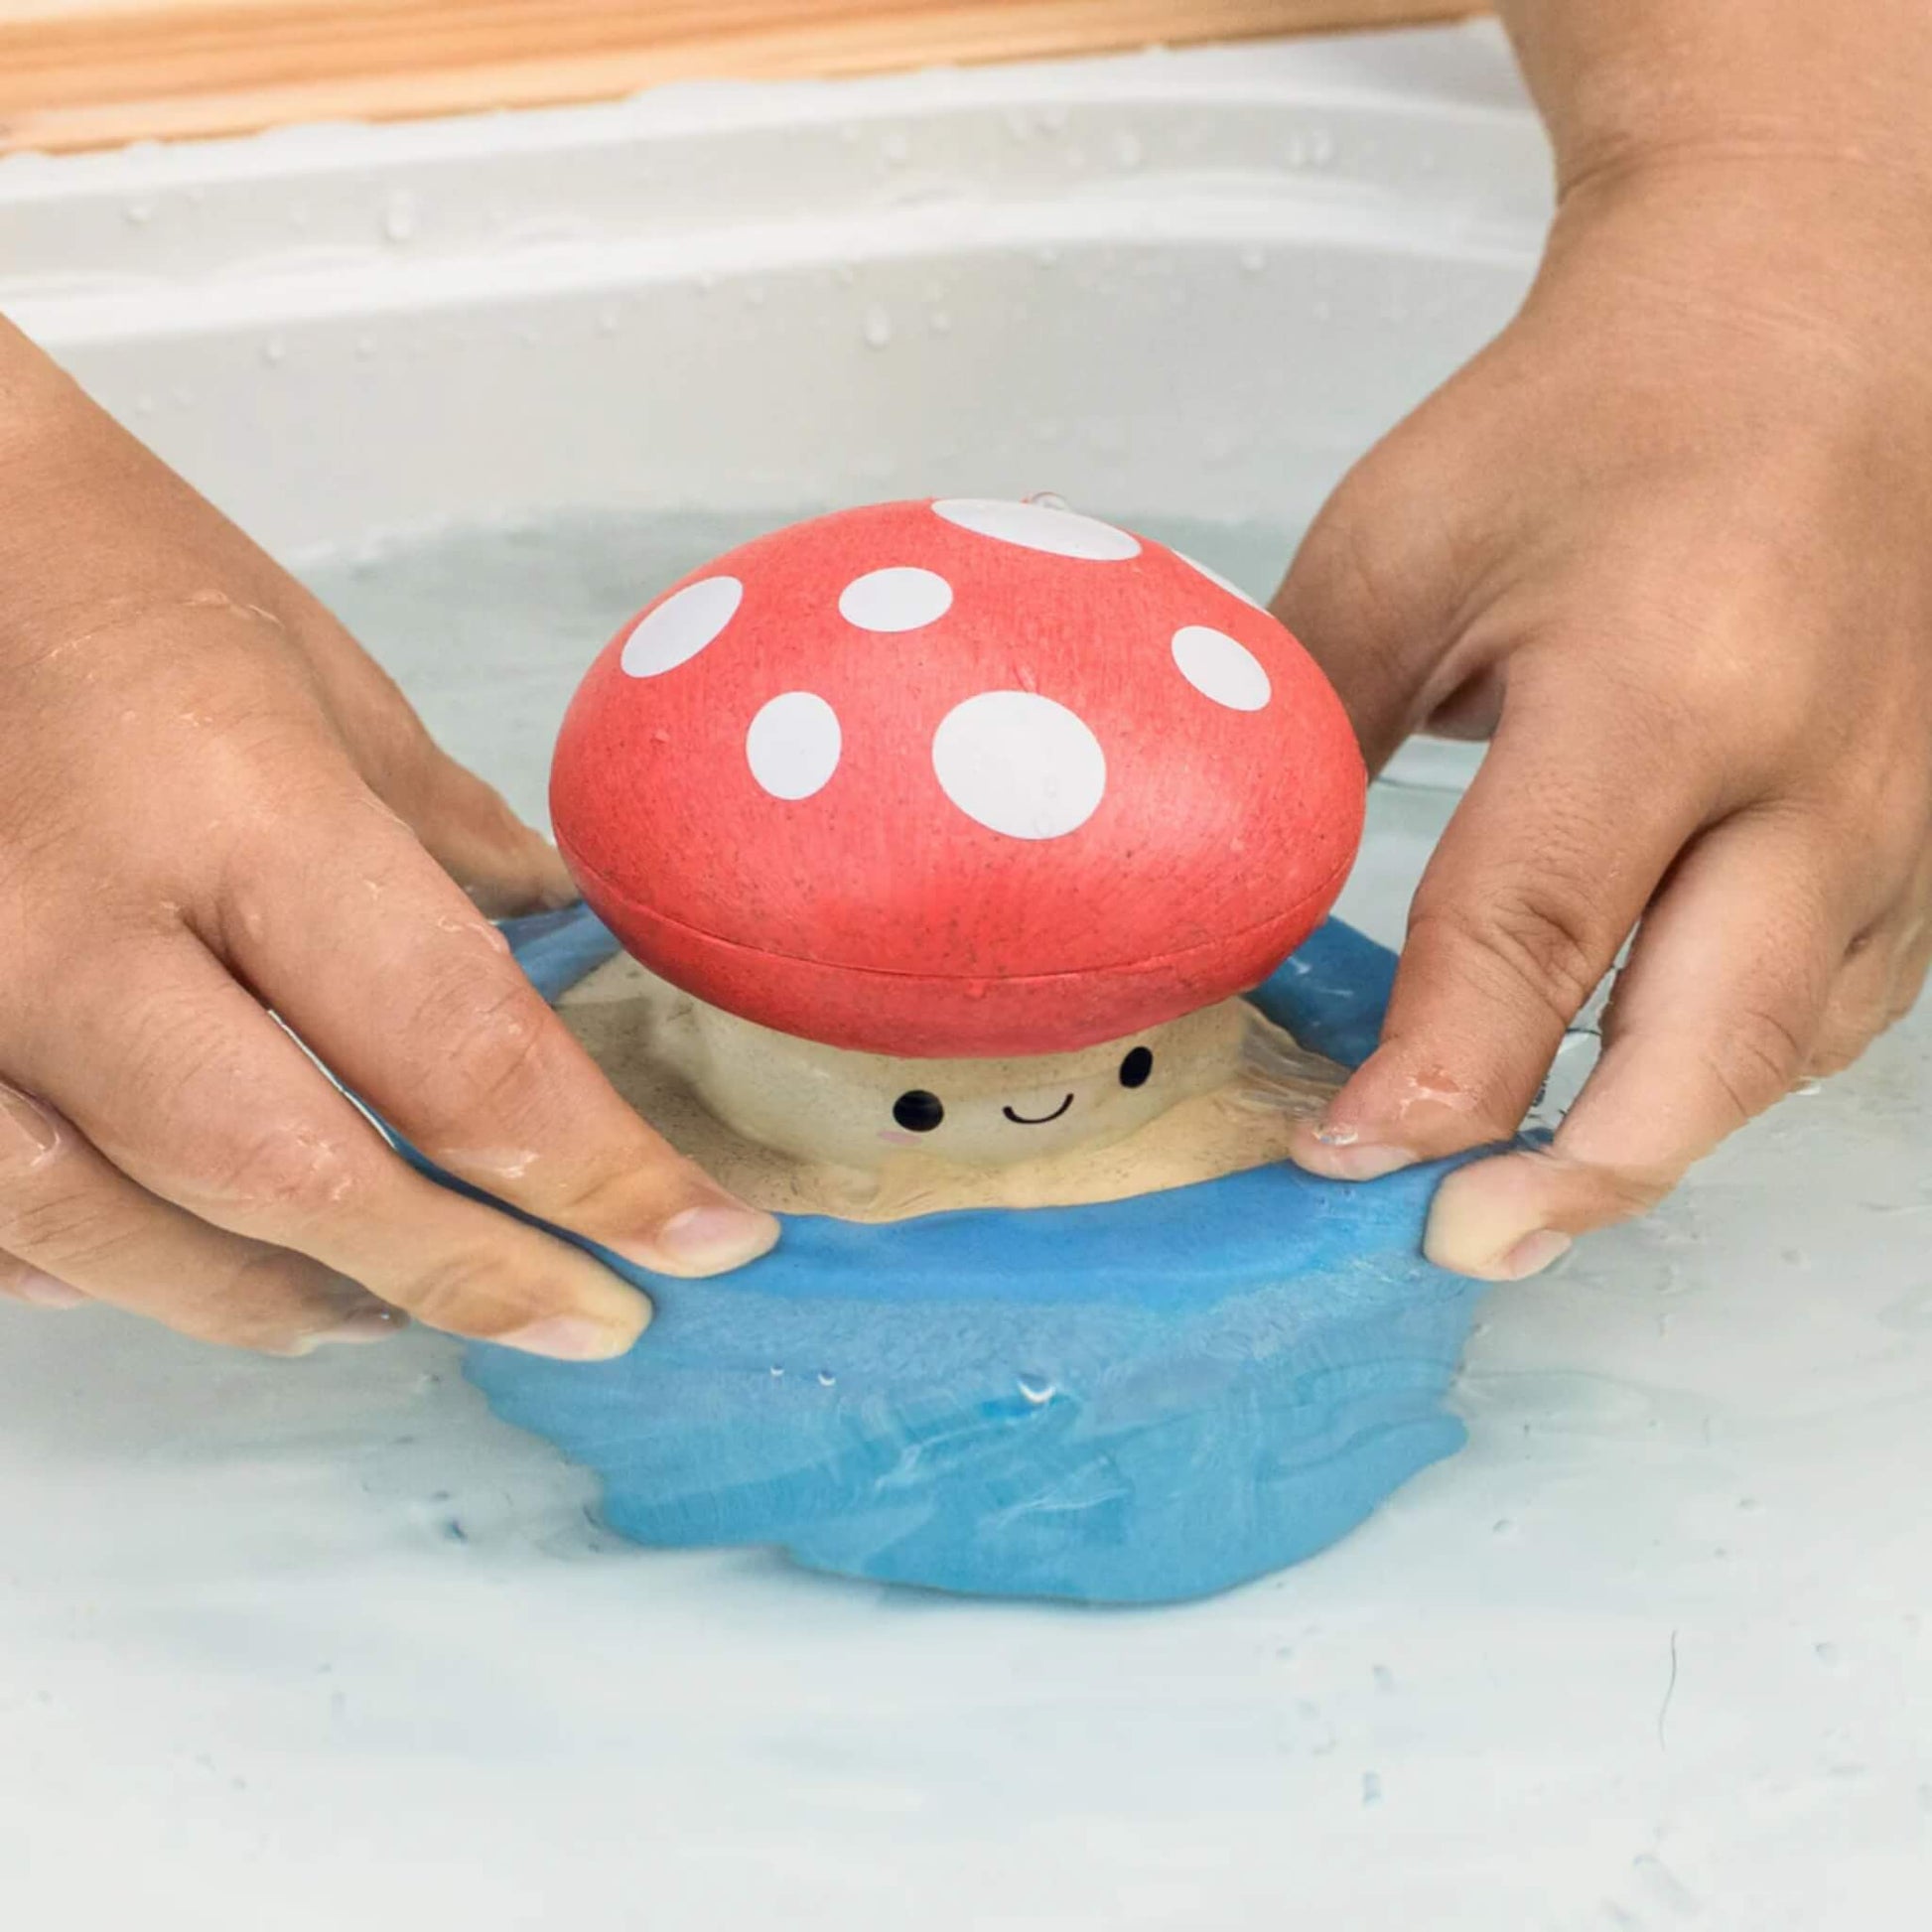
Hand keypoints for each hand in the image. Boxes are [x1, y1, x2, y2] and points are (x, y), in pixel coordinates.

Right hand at [0, 322, 777, 1355]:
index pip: (458, 1047)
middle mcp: (77, 924)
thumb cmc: (132, 584)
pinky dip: (123, 1271)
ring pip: (128, 1242)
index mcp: (239, 806)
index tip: (703, 1237)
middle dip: (471, 1277)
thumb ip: (451, 852)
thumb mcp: (334, 693)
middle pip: (298, 1182)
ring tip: (409, 1303)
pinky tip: (216, 1263)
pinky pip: (2, 1225)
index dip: (600, 1172)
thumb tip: (562, 954)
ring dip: (295, 1299)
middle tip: (595, 1316)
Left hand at [1277, 154, 1931, 1278]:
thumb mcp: (1398, 554)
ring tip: (1513, 1195)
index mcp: (1667, 689)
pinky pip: (1835, 1003)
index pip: (1530, 940)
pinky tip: (1627, 1087)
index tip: (1336, 1157)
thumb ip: (1313, 735)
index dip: (1428, 1079)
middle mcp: (1818, 776)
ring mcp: (1908, 812)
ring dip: (1644, 1141)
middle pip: (1702, 1054)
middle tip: (1450, 1246)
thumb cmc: (1593, 417)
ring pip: (1780, 1053)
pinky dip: (1719, 1070)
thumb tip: (1235, 901)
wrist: (1809, 317)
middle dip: (1569, 1182)